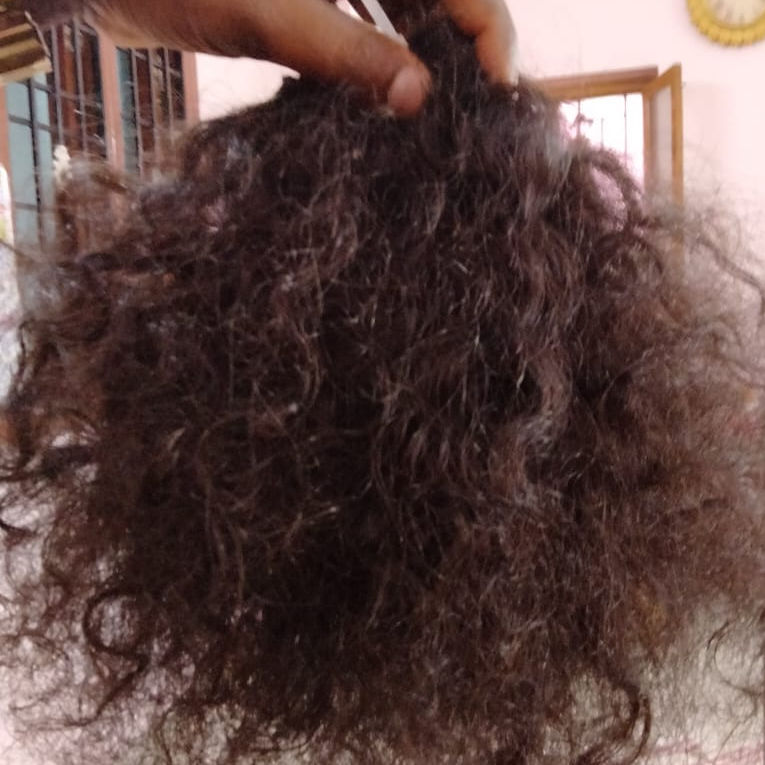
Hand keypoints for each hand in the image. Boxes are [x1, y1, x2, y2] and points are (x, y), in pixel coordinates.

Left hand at [82, 0, 517, 115]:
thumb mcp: (269, 15)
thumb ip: (345, 52)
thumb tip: (418, 100)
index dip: (488, 31)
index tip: (500, 94)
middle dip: (460, 52)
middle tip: (474, 117)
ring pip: (403, 12)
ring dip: (421, 59)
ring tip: (437, 116)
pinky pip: (364, 25)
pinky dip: (378, 61)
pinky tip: (385, 98)